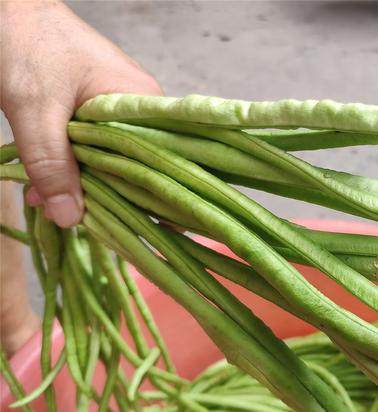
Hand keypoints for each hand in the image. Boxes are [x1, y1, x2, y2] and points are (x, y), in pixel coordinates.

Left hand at [1, 0, 162, 226]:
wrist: (4, 8)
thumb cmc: (26, 45)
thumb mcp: (35, 110)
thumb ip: (52, 165)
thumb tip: (70, 219)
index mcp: (141, 101)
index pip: (166, 161)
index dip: (158, 197)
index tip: (147, 228)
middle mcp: (140, 107)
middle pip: (139, 164)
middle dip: (112, 194)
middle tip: (84, 218)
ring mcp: (120, 107)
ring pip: (114, 158)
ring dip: (85, 182)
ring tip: (52, 201)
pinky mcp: (98, 108)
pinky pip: (97, 147)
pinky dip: (75, 166)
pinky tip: (49, 182)